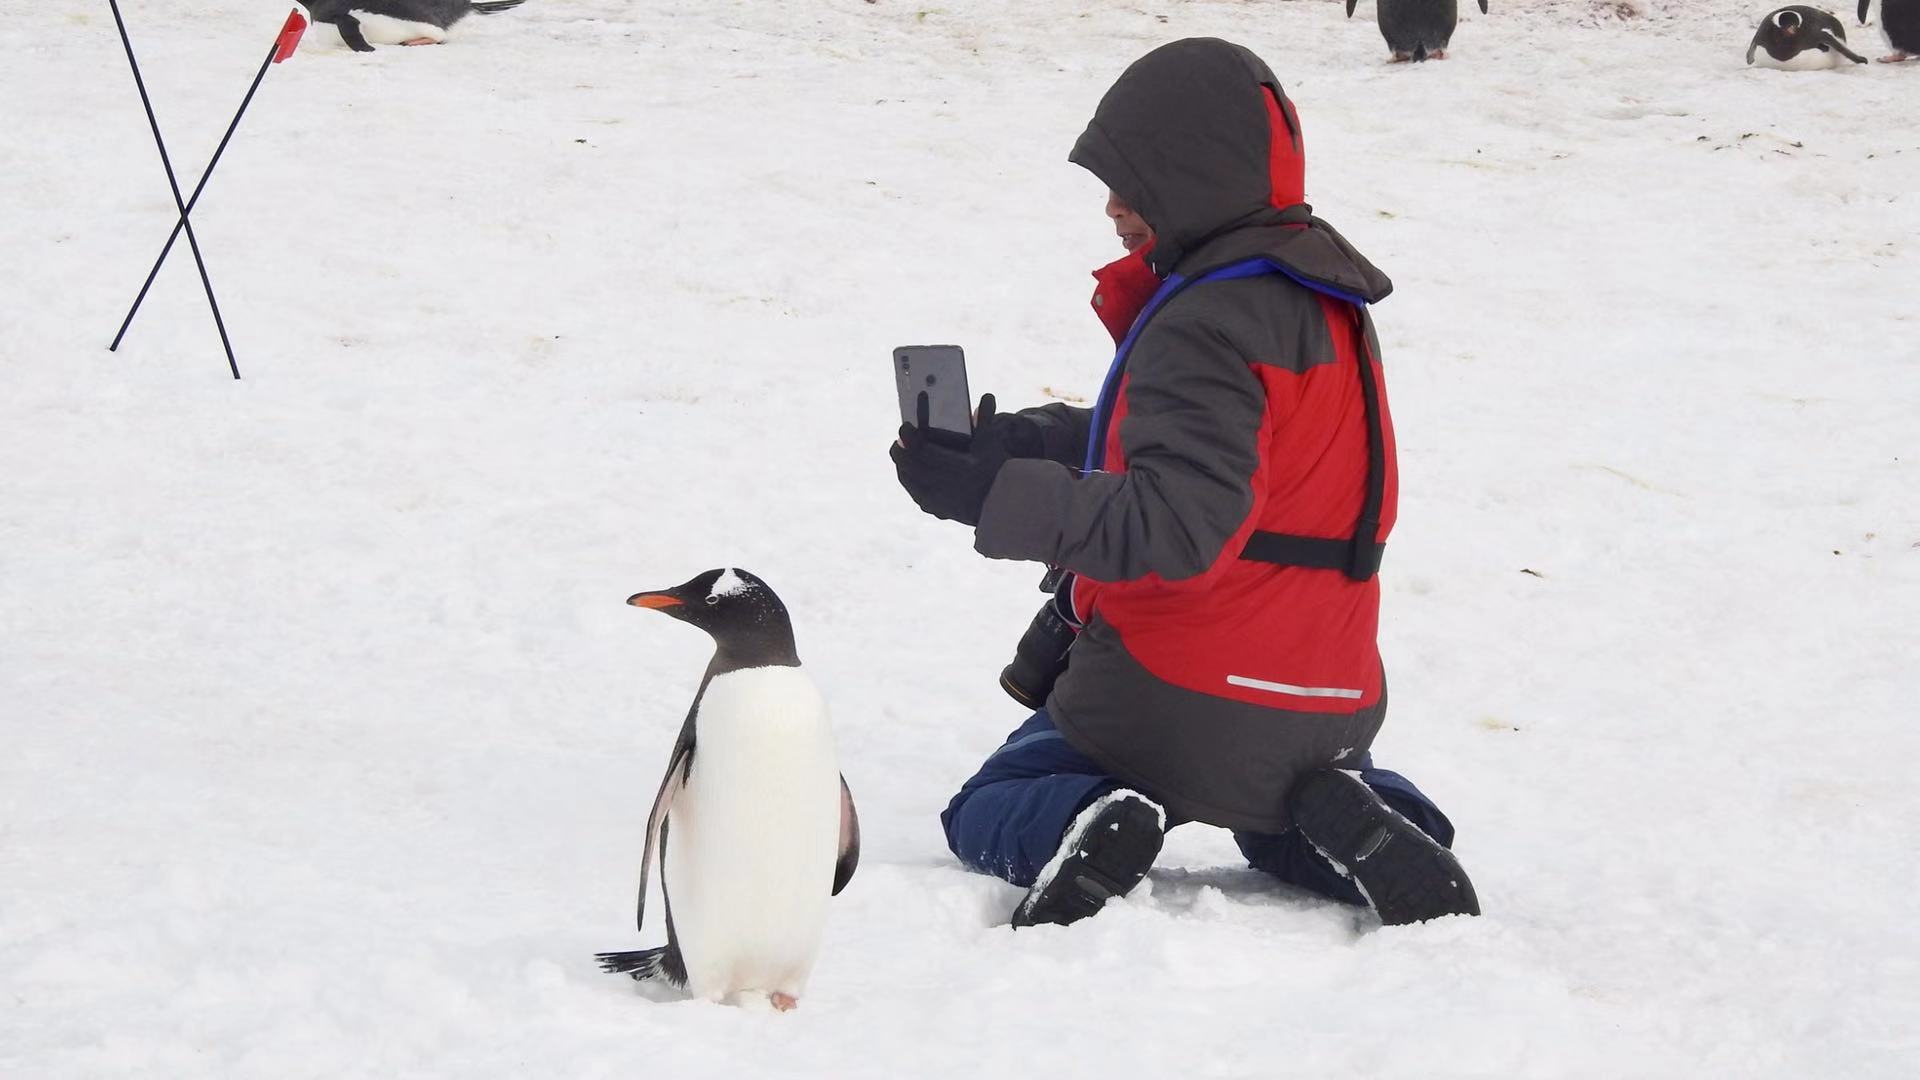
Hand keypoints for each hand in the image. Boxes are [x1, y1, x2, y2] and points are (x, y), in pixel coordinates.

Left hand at [890, 393, 1013, 525]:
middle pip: (907, 464)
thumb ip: (984, 421)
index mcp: (949, 464)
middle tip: (900, 440)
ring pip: (908, 480)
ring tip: (904, 456)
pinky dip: (912, 483)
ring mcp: (935, 499)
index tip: (905, 426)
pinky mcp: (937, 510)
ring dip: (903, 466)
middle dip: (901, 450)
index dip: (908, 435)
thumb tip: (987, 397)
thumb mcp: (990, 444)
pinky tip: (914, 477)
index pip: (918, 447)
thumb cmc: (997, 471)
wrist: (1003, 504)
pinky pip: (916, 495)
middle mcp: (938, 483)